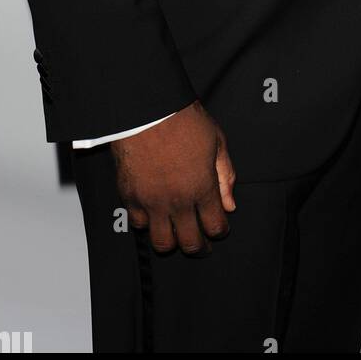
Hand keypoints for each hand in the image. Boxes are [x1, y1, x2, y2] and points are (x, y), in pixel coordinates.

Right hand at [111, 100, 236, 252]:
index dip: (221, 232)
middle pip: (190, 244)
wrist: (148, 110)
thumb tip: (230, 205)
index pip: (215, 227)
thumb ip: (225, 176)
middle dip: (200, 248)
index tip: (220, 229)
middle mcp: (177, 202)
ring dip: (172, 242)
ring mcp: (152, 202)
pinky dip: (147, 223)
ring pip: (161, 243)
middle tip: (202, 245)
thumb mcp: (217, 143)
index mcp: (202, 188)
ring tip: (177, 235)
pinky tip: (154, 215)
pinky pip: (138, 224)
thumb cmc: (185, 121)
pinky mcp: (130, 197)